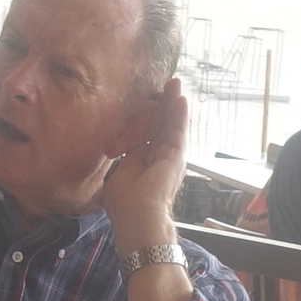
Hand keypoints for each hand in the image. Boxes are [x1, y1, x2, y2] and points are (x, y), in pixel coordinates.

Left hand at [102, 77, 190, 246]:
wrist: (138, 218)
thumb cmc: (125, 204)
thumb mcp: (119, 173)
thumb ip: (124, 156)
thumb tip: (121, 143)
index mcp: (145, 162)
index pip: (147, 133)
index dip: (147, 116)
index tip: (146, 99)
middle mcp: (161, 158)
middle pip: (162, 125)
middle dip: (163, 105)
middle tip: (165, 83)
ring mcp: (171, 157)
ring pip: (172, 124)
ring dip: (173, 103)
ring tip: (175, 82)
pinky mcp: (176, 156)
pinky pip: (178, 130)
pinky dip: (179, 114)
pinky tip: (180, 97)